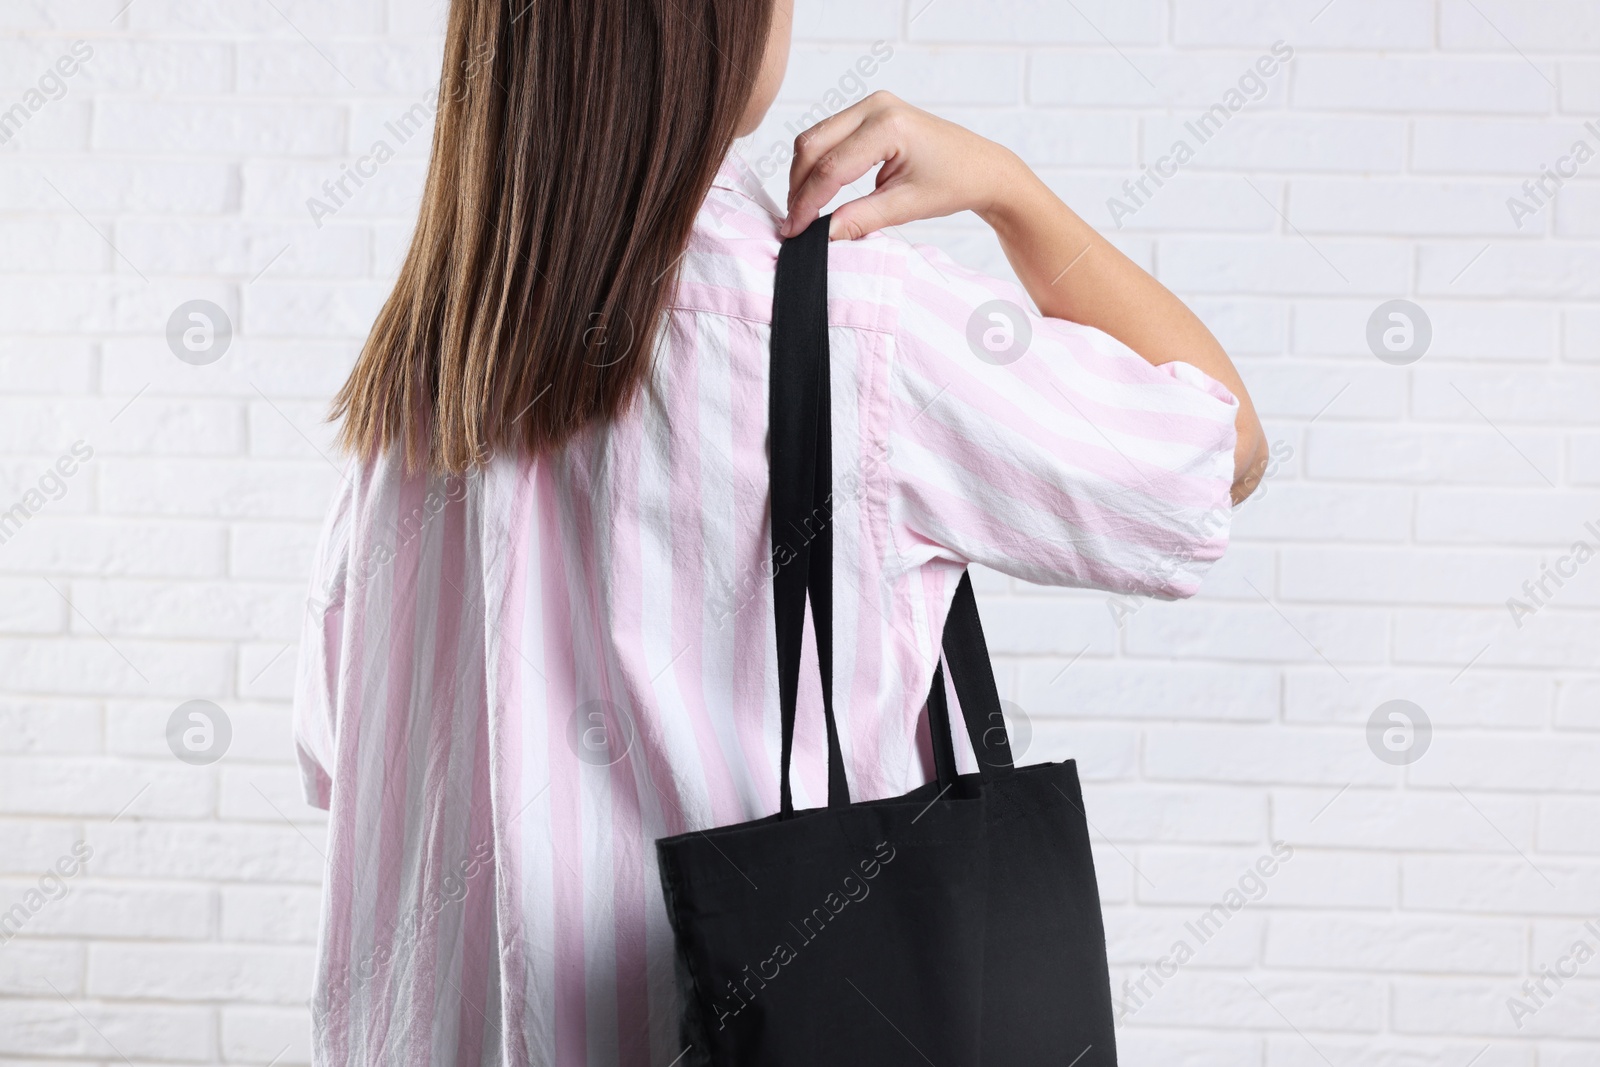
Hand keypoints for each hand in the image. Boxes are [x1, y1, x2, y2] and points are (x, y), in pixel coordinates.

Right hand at [782, 92, 1026, 240]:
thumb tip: (822, 235)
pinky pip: (829, 135)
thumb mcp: (906, 207)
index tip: (793, 231)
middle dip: (798, 186)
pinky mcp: (869, 111)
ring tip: (802, 211)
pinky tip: (817, 191)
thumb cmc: (953, 183)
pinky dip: (817, 163)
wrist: (981, 167)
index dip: (807, 202)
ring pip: (815, 138)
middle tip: (792, 223)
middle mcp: (876, 105)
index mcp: (888, 126)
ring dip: (803, 175)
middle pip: (813, 144)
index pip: (831, 167)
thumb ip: (861, 218)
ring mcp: (872, 104)